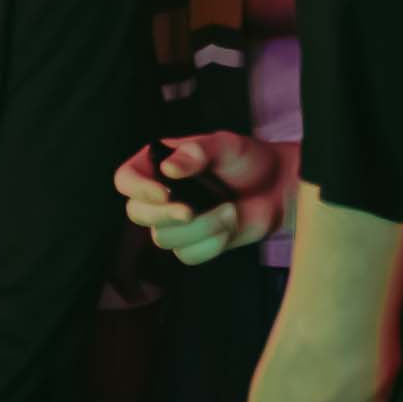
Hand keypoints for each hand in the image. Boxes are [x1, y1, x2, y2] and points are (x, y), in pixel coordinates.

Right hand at [119, 131, 290, 261]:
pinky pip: (187, 256)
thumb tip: (168, 168)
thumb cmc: (248, 160)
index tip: (163, 193)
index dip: (137, 189)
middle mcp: (160, 195)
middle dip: (165, 215)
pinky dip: (212, 245)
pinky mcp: (192, 245)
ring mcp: (174, 223)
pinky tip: (230, 226)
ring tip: (230, 210)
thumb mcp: (226, 145)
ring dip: (200, 228)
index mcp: (158, 165)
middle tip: (191, 211)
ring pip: (163, 238)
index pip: (126, 179)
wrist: (276, 188)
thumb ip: (198, 151)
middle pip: (137, 214)